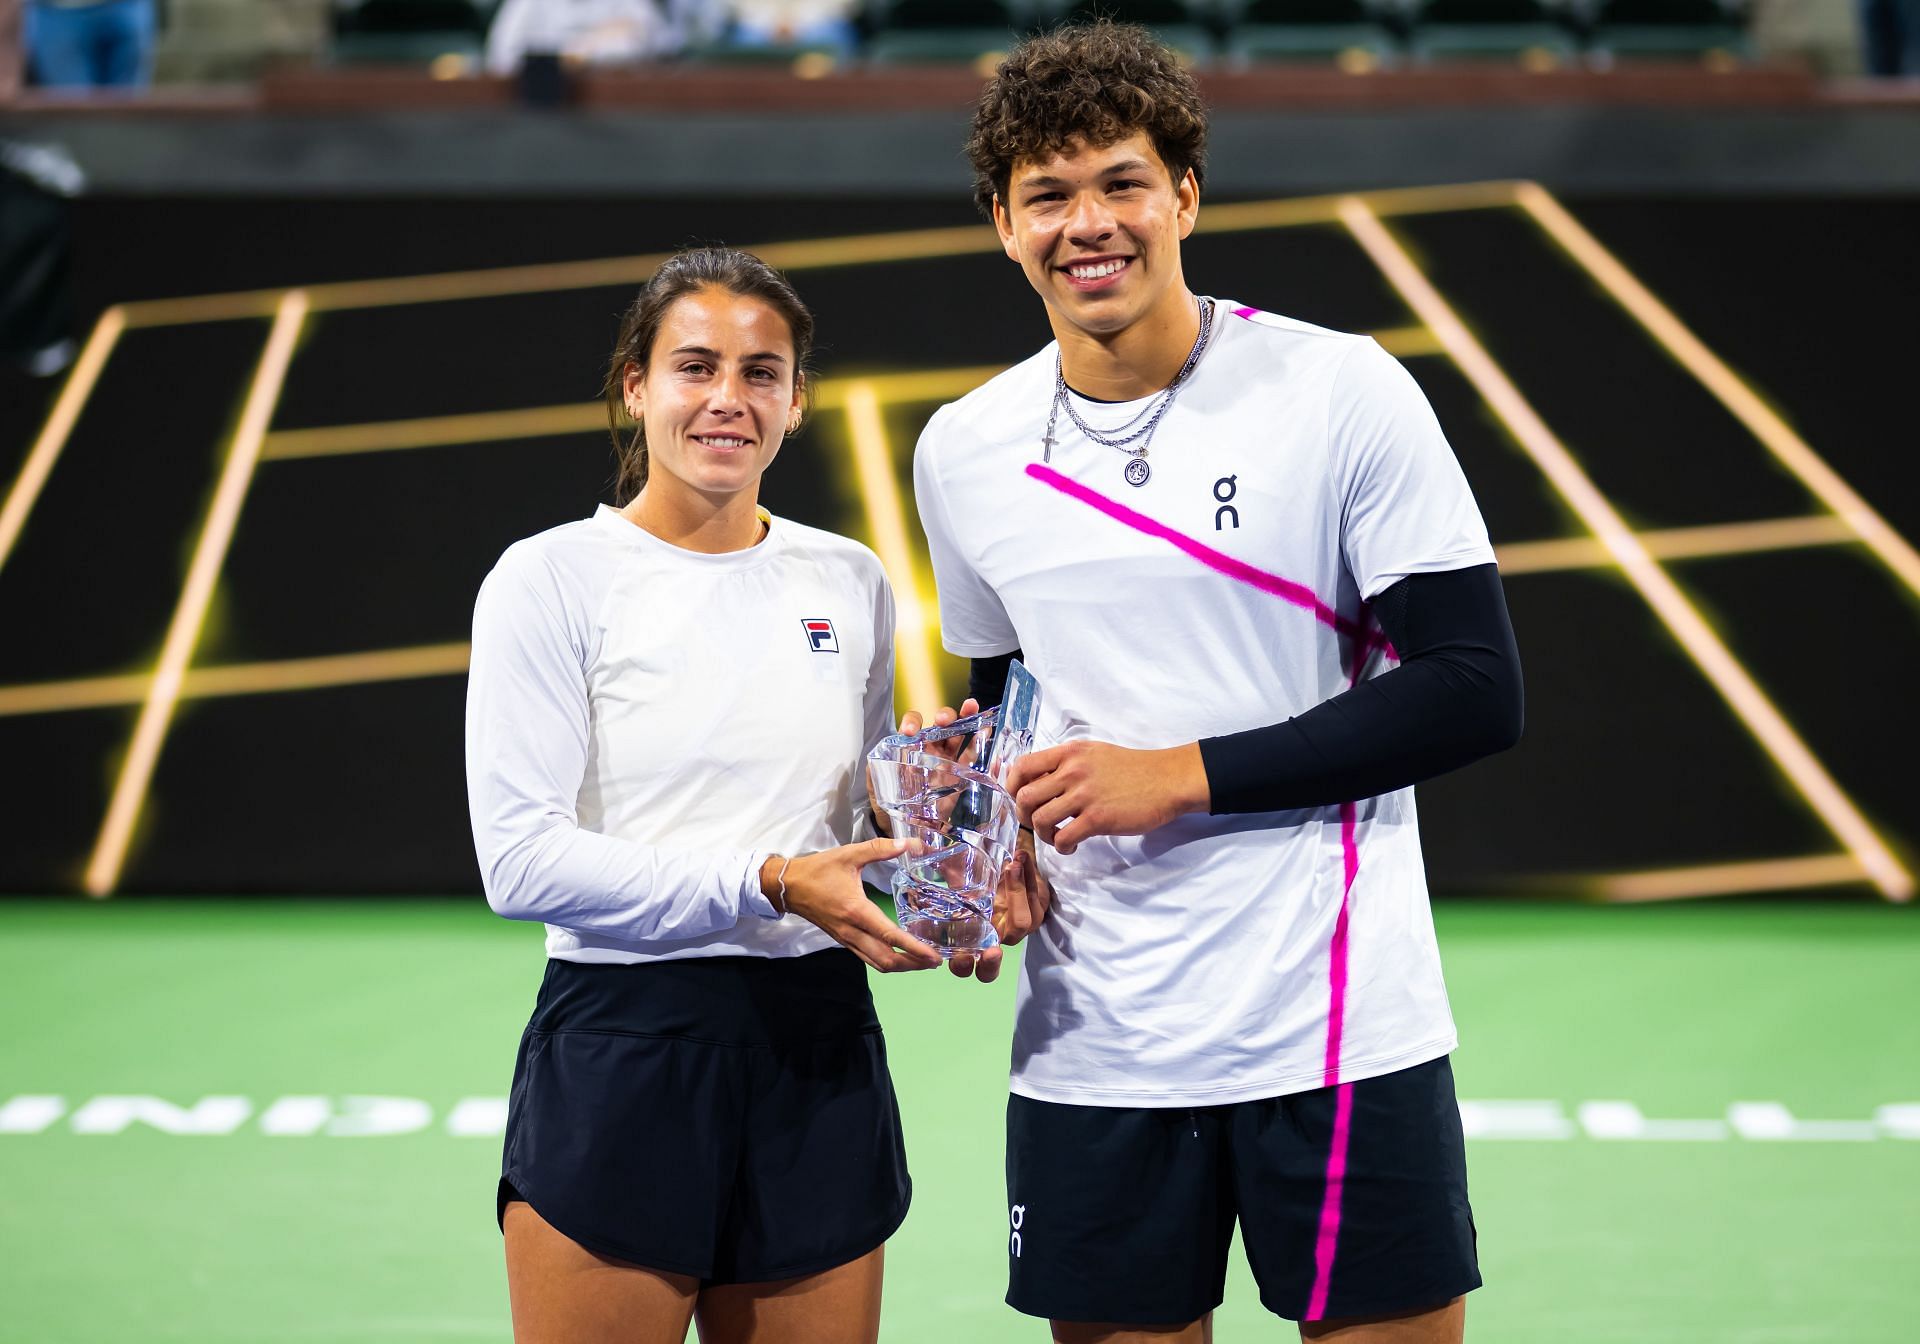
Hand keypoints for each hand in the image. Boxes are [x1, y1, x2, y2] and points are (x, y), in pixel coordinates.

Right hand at [768, 839, 941, 973]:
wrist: (789, 886)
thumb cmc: (819, 869)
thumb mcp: (849, 854)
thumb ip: (880, 848)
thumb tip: (910, 844)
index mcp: (856, 910)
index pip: (889, 936)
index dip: (913, 948)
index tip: (933, 955)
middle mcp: (852, 931)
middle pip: (886, 959)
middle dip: (912, 964)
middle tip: (935, 961)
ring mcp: (846, 939)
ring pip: (876, 963)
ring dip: (901, 966)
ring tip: (921, 961)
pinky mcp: (843, 940)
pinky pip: (867, 958)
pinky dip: (886, 961)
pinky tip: (899, 954)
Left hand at [871, 697, 983, 836]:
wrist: (903, 824)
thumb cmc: (888, 799)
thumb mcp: (877, 784)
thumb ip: (875, 769)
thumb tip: (873, 760)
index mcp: (911, 745)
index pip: (913, 723)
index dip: (913, 722)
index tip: (912, 731)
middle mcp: (930, 747)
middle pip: (941, 724)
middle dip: (944, 716)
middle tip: (944, 720)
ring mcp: (946, 759)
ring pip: (958, 733)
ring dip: (965, 717)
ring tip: (971, 706)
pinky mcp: (959, 773)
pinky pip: (970, 754)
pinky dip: (979, 740)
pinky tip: (985, 728)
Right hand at [947, 835, 1051, 981]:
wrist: (1003, 856)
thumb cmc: (973, 868)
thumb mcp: (953, 866)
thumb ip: (936, 862)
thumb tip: (915, 846)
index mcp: (968, 937)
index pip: (962, 966)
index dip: (962, 966)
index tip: (962, 955)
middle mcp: (991, 939)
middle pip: (990, 970)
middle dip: (991, 962)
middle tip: (992, 950)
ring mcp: (1015, 928)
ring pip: (1021, 925)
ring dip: (1018, 894)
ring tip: (1011, 864)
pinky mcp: (1036, 912)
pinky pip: (1036, 903)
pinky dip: (1029, 878)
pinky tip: (1021, 857)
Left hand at [1005, 740, 1209, 855]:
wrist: (1167, 780)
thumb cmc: (1132, 769)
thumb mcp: (1094, 754)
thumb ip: (1067, 764)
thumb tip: (1040, 781)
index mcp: (1070, 752)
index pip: (1023, 765)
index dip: (1012, 785)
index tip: (1018, 799)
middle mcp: (1072, 770)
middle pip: (1025, 796)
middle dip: (1024, 815)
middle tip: (1038, 822)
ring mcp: (1084, 795)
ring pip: (1040, 819)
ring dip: (1044, 834)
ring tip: (1057, 836)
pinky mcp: (1098, 818)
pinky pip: (1063, 837)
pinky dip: (1061, 847)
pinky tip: (1071, 846)